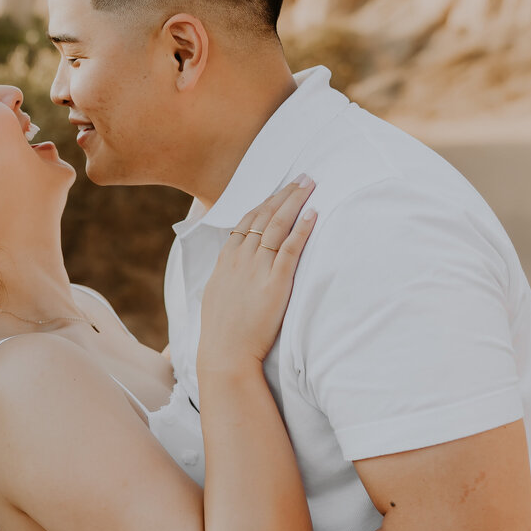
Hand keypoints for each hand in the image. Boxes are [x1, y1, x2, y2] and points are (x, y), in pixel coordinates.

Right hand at [199, 179, 315, 370]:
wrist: (226, 353)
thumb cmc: (222, 331)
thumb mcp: (217, 293)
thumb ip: (227, 273)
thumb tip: (234, 264)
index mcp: (226, 259)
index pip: (247, 220)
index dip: (266, 203)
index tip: (280, 191)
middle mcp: (241, 258)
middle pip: (264, 215)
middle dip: (284, 194)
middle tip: (302, 177)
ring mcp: (257, 268)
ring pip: (277, 225)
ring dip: (295, 201)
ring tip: (310, 185)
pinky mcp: (275, 282)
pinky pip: (291, 248)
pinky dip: (302, 228)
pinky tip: (313, 214)